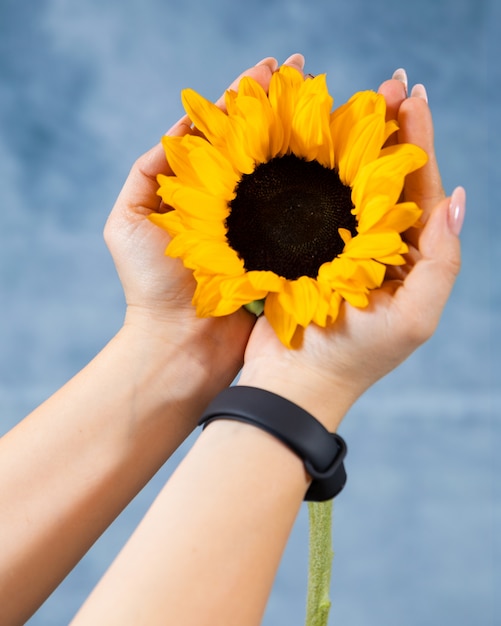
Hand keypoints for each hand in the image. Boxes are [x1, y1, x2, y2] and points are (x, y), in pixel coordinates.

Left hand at [103, 55, 305, 386]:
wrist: (180, 346)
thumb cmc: (150, 287)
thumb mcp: (128, 221)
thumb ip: (148, 172)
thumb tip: (182, 124)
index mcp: (198, 190)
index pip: (224, 132)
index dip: (245, 97)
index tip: (271, 68)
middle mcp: (233, 204)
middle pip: (260, 145)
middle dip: (283, 107)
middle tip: (306, 73)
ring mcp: (260, 228)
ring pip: (285, 175)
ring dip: (307, 138)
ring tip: (328, 102)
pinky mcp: (282, 254)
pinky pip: (301, 216)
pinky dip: (318, 188)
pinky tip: (337, 158)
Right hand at [239, 70, 463, 430]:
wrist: (293, 382)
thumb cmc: (356, 356)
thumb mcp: (416, 316)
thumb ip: (442, 259)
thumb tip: (456, 198)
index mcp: (410, 260)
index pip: (421, 191)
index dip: (419, 144)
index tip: (412, 98)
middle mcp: (379, 248)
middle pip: (388, 179)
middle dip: (392, 132)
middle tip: (389, 86)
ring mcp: (340, 247)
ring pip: (351, 186)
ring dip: (355, 145)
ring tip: (357, 104)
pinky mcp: (303, 250)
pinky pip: (314, 204)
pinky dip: (317, 174)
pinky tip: (315, 147)